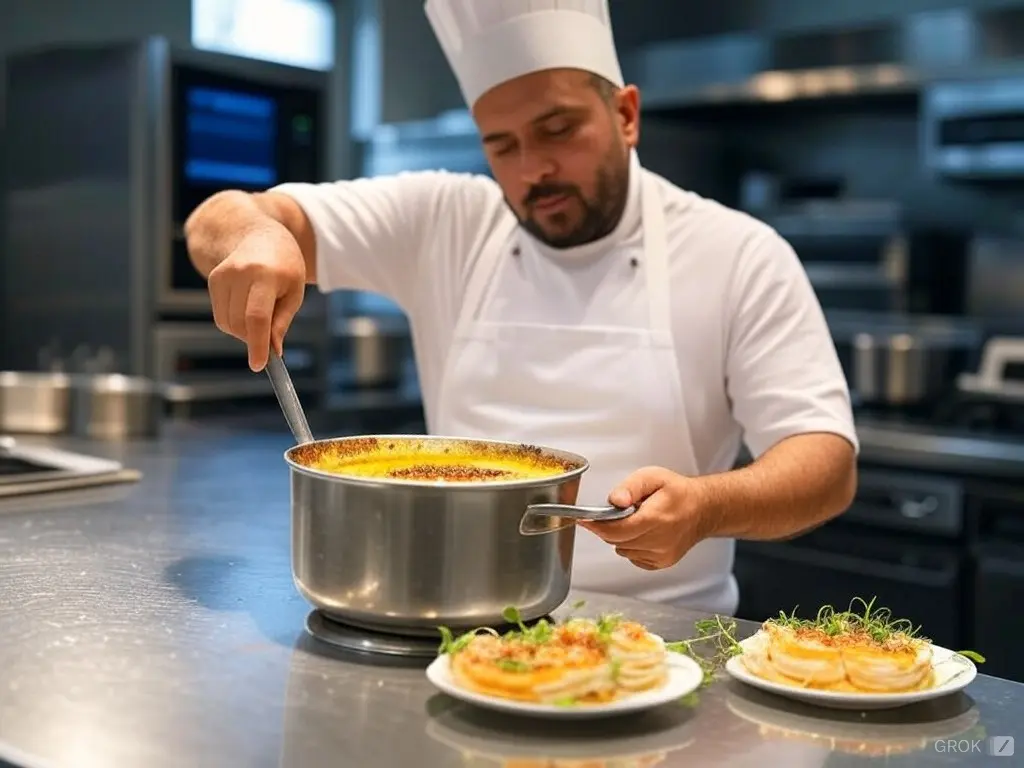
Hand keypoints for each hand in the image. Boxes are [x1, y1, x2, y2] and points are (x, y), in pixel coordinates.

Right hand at [205, 224, 305, 371]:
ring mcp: (223, 275)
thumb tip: (273, 350)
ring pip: (228, 323)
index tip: (259, 365)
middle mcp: (241, 273)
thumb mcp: (294, 291)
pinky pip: (221, 316)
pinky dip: (234, 322)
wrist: (258, 234)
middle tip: (270, 339)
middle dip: (254, 339)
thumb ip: (282, 321)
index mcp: (267, 274)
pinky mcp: (213, 279)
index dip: (257, 344)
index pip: (257, 316)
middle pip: (241, 324)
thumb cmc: (284, 266)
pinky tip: (247, 306)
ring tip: (262, 314)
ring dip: (244, 331)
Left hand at [578, 466, 706, 569]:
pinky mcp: (662, 563)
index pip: (617, 530)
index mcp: (657, 518)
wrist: (703, 509)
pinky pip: (633, 557)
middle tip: (616, 513)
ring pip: (623, 550)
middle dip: (609, 527)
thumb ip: (631, 487)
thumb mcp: (653, 477)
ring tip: (636, 520)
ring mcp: (662, 555)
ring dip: (621, 536)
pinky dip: (631, 546)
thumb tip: (615, 500)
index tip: (585, 519)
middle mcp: (661, 540)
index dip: (596, 526)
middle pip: (617, 540)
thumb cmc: (678, 492)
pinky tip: (643, 532)